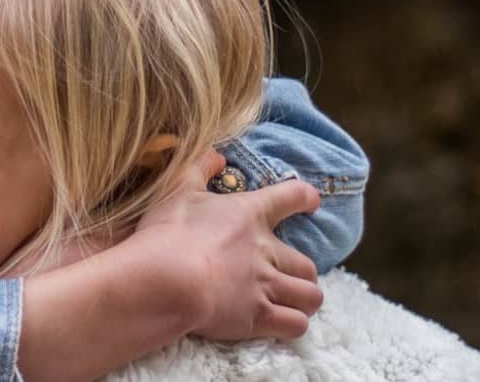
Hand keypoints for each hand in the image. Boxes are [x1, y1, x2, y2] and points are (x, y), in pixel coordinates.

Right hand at [131, 153, 323, 340]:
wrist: (167, 280)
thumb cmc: (169, 233)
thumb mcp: (177, 189)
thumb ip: (199, 167)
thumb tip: (216, 154)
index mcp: (249, 214)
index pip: (290, 197)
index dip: (305, 197)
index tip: (311, 201)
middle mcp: (265, 251)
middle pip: (307, 264)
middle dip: (303, 273)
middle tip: (289, 277)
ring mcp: (265, 286)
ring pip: (310, 296)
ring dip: (305, 300)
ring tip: (294, 304)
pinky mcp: (258, 317)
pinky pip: (296, 325)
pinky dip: (294, 325)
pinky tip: (284, 325)